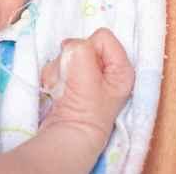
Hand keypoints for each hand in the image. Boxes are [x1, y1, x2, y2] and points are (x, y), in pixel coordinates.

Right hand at [40, 28, 134, 148]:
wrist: (68, 138)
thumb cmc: (83, 108)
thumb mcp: (85, 71)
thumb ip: (80, 48)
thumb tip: (69, 46)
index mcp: (122, 68)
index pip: (102, 36)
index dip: (89, 48)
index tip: (85, 69)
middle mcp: (108, 72)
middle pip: (82, 45)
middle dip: (71, 59)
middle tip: (72, 80)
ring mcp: (89, 78)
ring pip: (67, 55)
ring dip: (60, 69)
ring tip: (65, 89)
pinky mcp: (73, 84)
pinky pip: (59, 68)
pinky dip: (54, 77)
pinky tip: (59, 92)